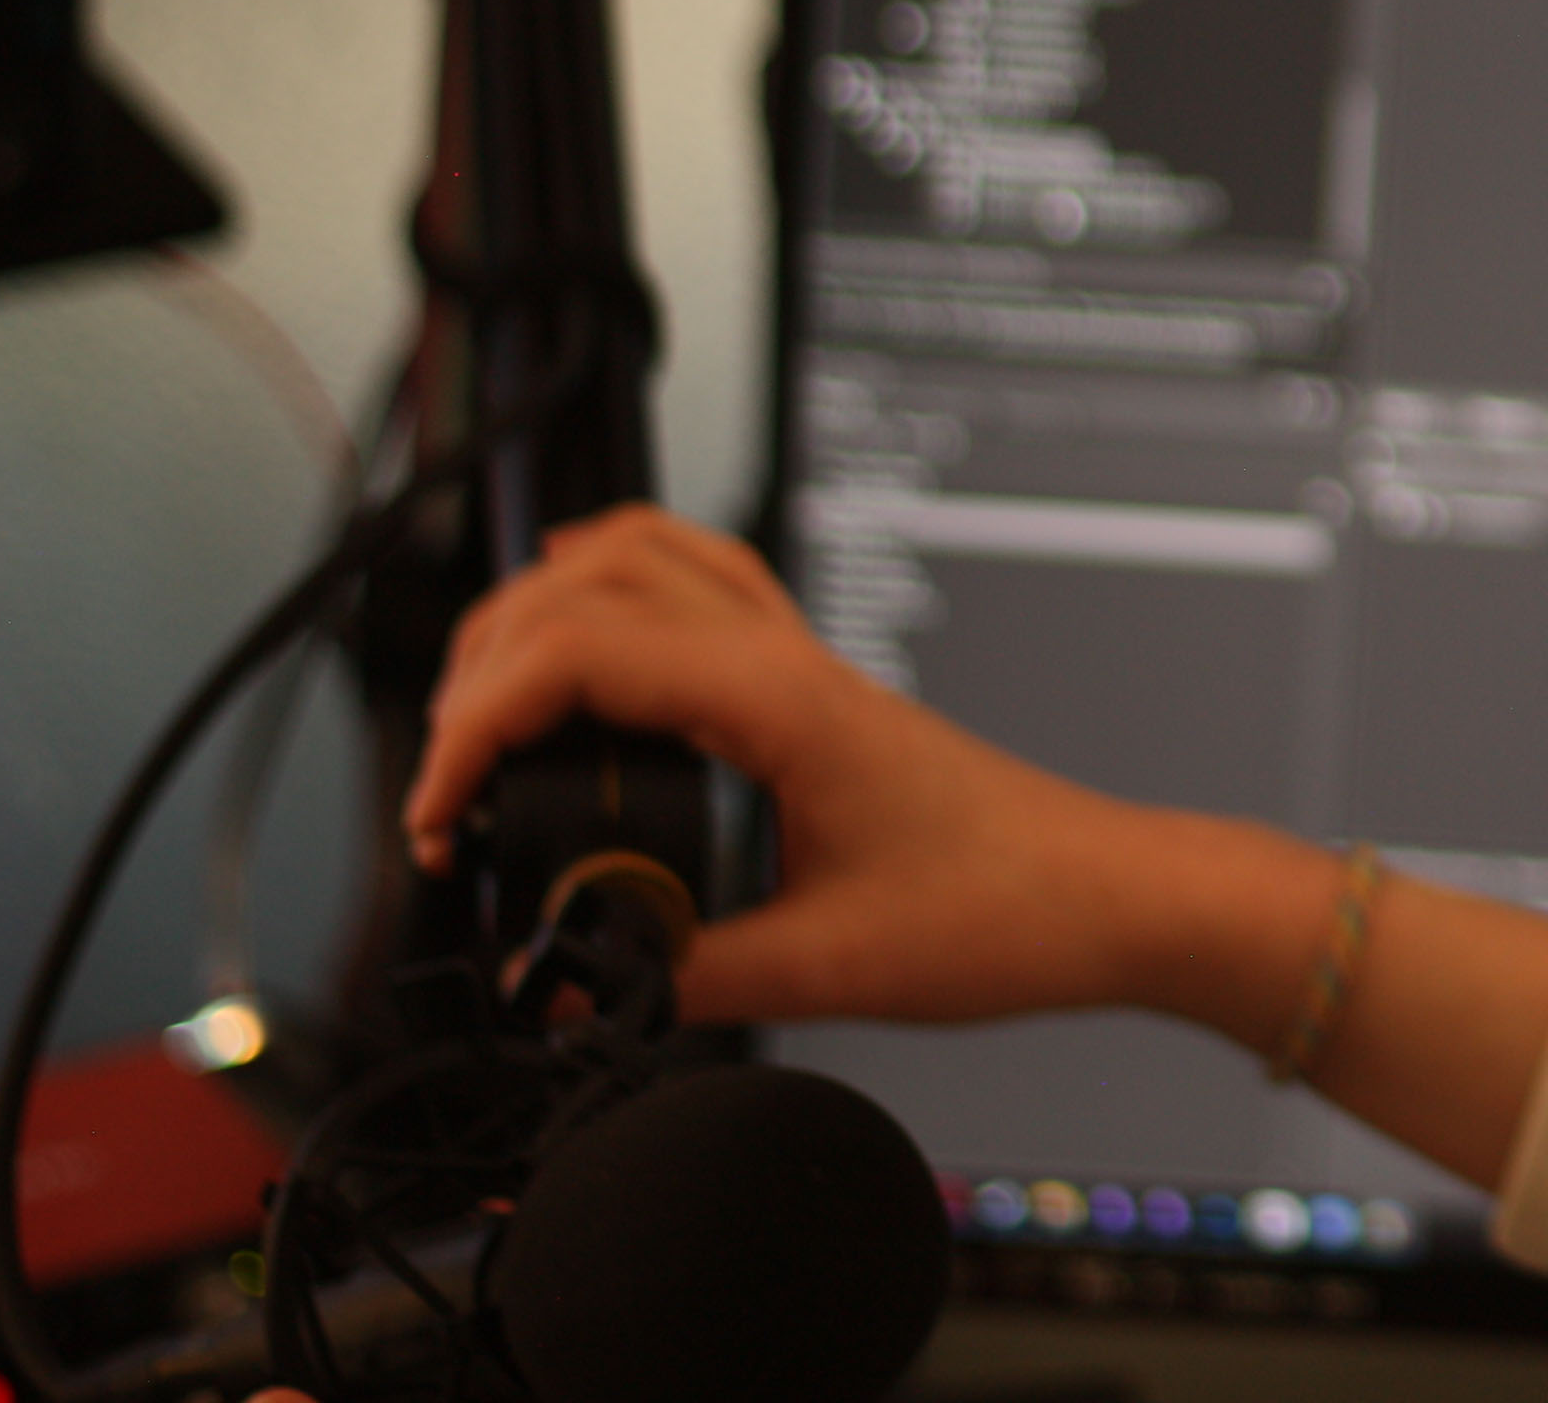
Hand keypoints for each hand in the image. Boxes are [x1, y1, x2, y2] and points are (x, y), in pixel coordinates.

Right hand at [409, 506, 1166, 1028]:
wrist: (1105, 896)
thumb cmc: (1004, 911)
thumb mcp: (823, 974)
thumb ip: (679, 978)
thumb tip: (567, 989)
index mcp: (781, 703)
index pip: (580, 654)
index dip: (477, 725)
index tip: (442, 815)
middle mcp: (785, 660)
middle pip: (587, 584)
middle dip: (482, 666)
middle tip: (446, 781)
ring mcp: (799, 662)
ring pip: (641, 558)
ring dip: (537, 609)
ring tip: (476, 705)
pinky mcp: (809, 689)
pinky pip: (700, 584)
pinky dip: (617, 584)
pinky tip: (577, 626)